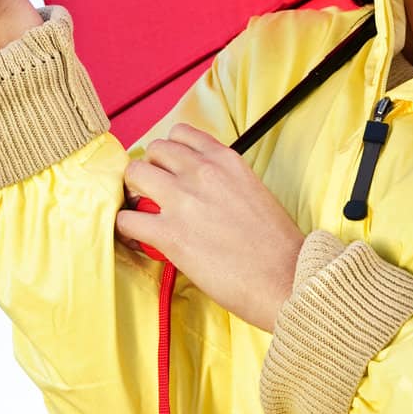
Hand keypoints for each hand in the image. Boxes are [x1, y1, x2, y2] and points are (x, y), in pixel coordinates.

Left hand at [115, 123, 305, 333]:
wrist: (286, 279)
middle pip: (153, 150)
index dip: (170, 153)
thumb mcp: (252, 189)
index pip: (180, 134)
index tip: (169, 169)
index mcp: (224, 159)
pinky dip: (126, 229)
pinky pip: (127, 220)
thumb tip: (199, 187)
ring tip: (141, 212)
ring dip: (134, 193)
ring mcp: (183, 200)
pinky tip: (135, 239)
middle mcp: (201, 171)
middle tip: (153, 193)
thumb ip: (222, 179)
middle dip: (150, 170)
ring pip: (134, 174)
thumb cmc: (275, 244)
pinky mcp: (170, 234)